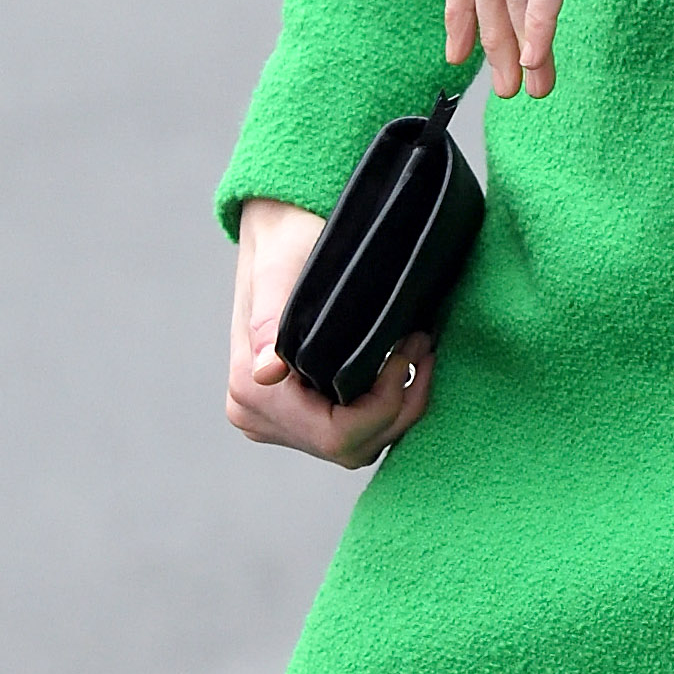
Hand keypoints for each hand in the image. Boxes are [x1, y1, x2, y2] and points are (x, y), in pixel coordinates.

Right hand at [227, 198, 433, 470]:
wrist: (282, 227)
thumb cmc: (287, 239)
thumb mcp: (282, 270)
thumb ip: (273, 322)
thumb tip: (267, 372)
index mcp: (251, 390)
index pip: (336, 435)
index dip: (384, 405)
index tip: (408, 352)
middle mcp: (256, 414)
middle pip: (350, 447)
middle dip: (398, 404)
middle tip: (422, 346)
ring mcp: (275, 420)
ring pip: (358, 444)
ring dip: (397, 405)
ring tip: (416, 350)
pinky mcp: (297, 415)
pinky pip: (353, 431)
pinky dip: (384, 404)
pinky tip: (400, 363)